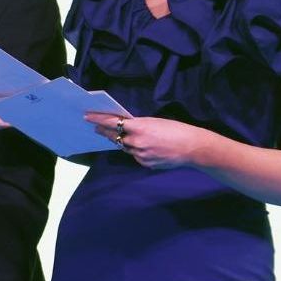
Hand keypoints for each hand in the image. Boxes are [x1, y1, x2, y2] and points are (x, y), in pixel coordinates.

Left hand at [85, 112, 208, 168]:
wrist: (192, 148)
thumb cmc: (176, 130)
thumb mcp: (155, 122)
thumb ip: (138, 125)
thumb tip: (126, 126)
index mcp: (139, 127)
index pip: (112, 122)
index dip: (98, 120)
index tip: (88, 117)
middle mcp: (136, 142)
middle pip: (114, 136)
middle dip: (105, 131)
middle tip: (96, 127)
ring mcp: (140, 155)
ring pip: (124, 147)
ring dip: (121, 141)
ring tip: (118, 136)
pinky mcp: (145, 164)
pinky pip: (135, 156)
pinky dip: (135, 151)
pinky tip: (142, 147)